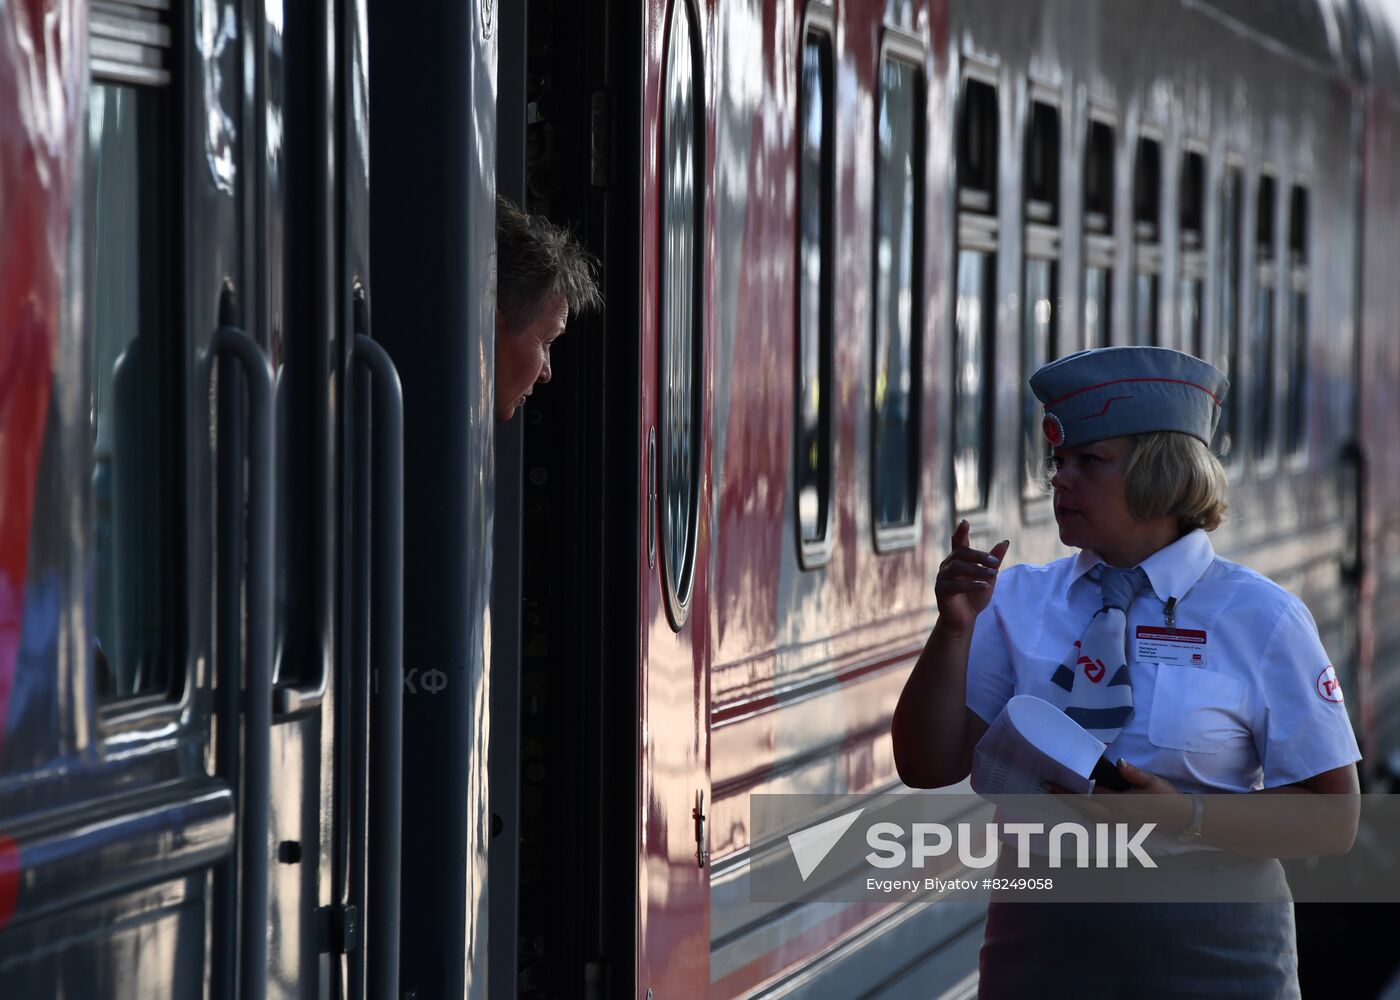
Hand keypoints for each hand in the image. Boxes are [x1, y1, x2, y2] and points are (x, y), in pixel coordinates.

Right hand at [934, 520, 1009, 634]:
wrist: (964, 619)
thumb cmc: (975, 596)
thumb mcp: (988, 577)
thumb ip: (994, 560)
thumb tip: (1005, 541)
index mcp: (958, 560)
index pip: (958, 542)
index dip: (961, 532)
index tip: (965, 522)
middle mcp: (947, 566)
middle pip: (960, 553)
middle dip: (978, 555)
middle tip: (994, 561)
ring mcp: (942, 578)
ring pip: (957, 567)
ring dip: (976, 569)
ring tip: (992, 575)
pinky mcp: (942, 591)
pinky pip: (954, 585)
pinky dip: (970, 585)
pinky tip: (984, 587)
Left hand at [1049, 759, 1191, 831]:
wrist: (1181, 818)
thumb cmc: (1167, 797)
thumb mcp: (1152, 782)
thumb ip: (1134, 773)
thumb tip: (1119, 763)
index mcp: (1121, 804)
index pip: (1090, 794)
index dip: (1071, 787)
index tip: (1053, 780)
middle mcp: (1116, 816)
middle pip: (1083, 807)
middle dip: (1064, 797)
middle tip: (1047, 786)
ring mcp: (1118, 824)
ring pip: (1088, 816)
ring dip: (1072, 805)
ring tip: (1058, 794)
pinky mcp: (1122, 827)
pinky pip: (1097, 821)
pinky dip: (1085, 813)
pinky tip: (1079, 807)